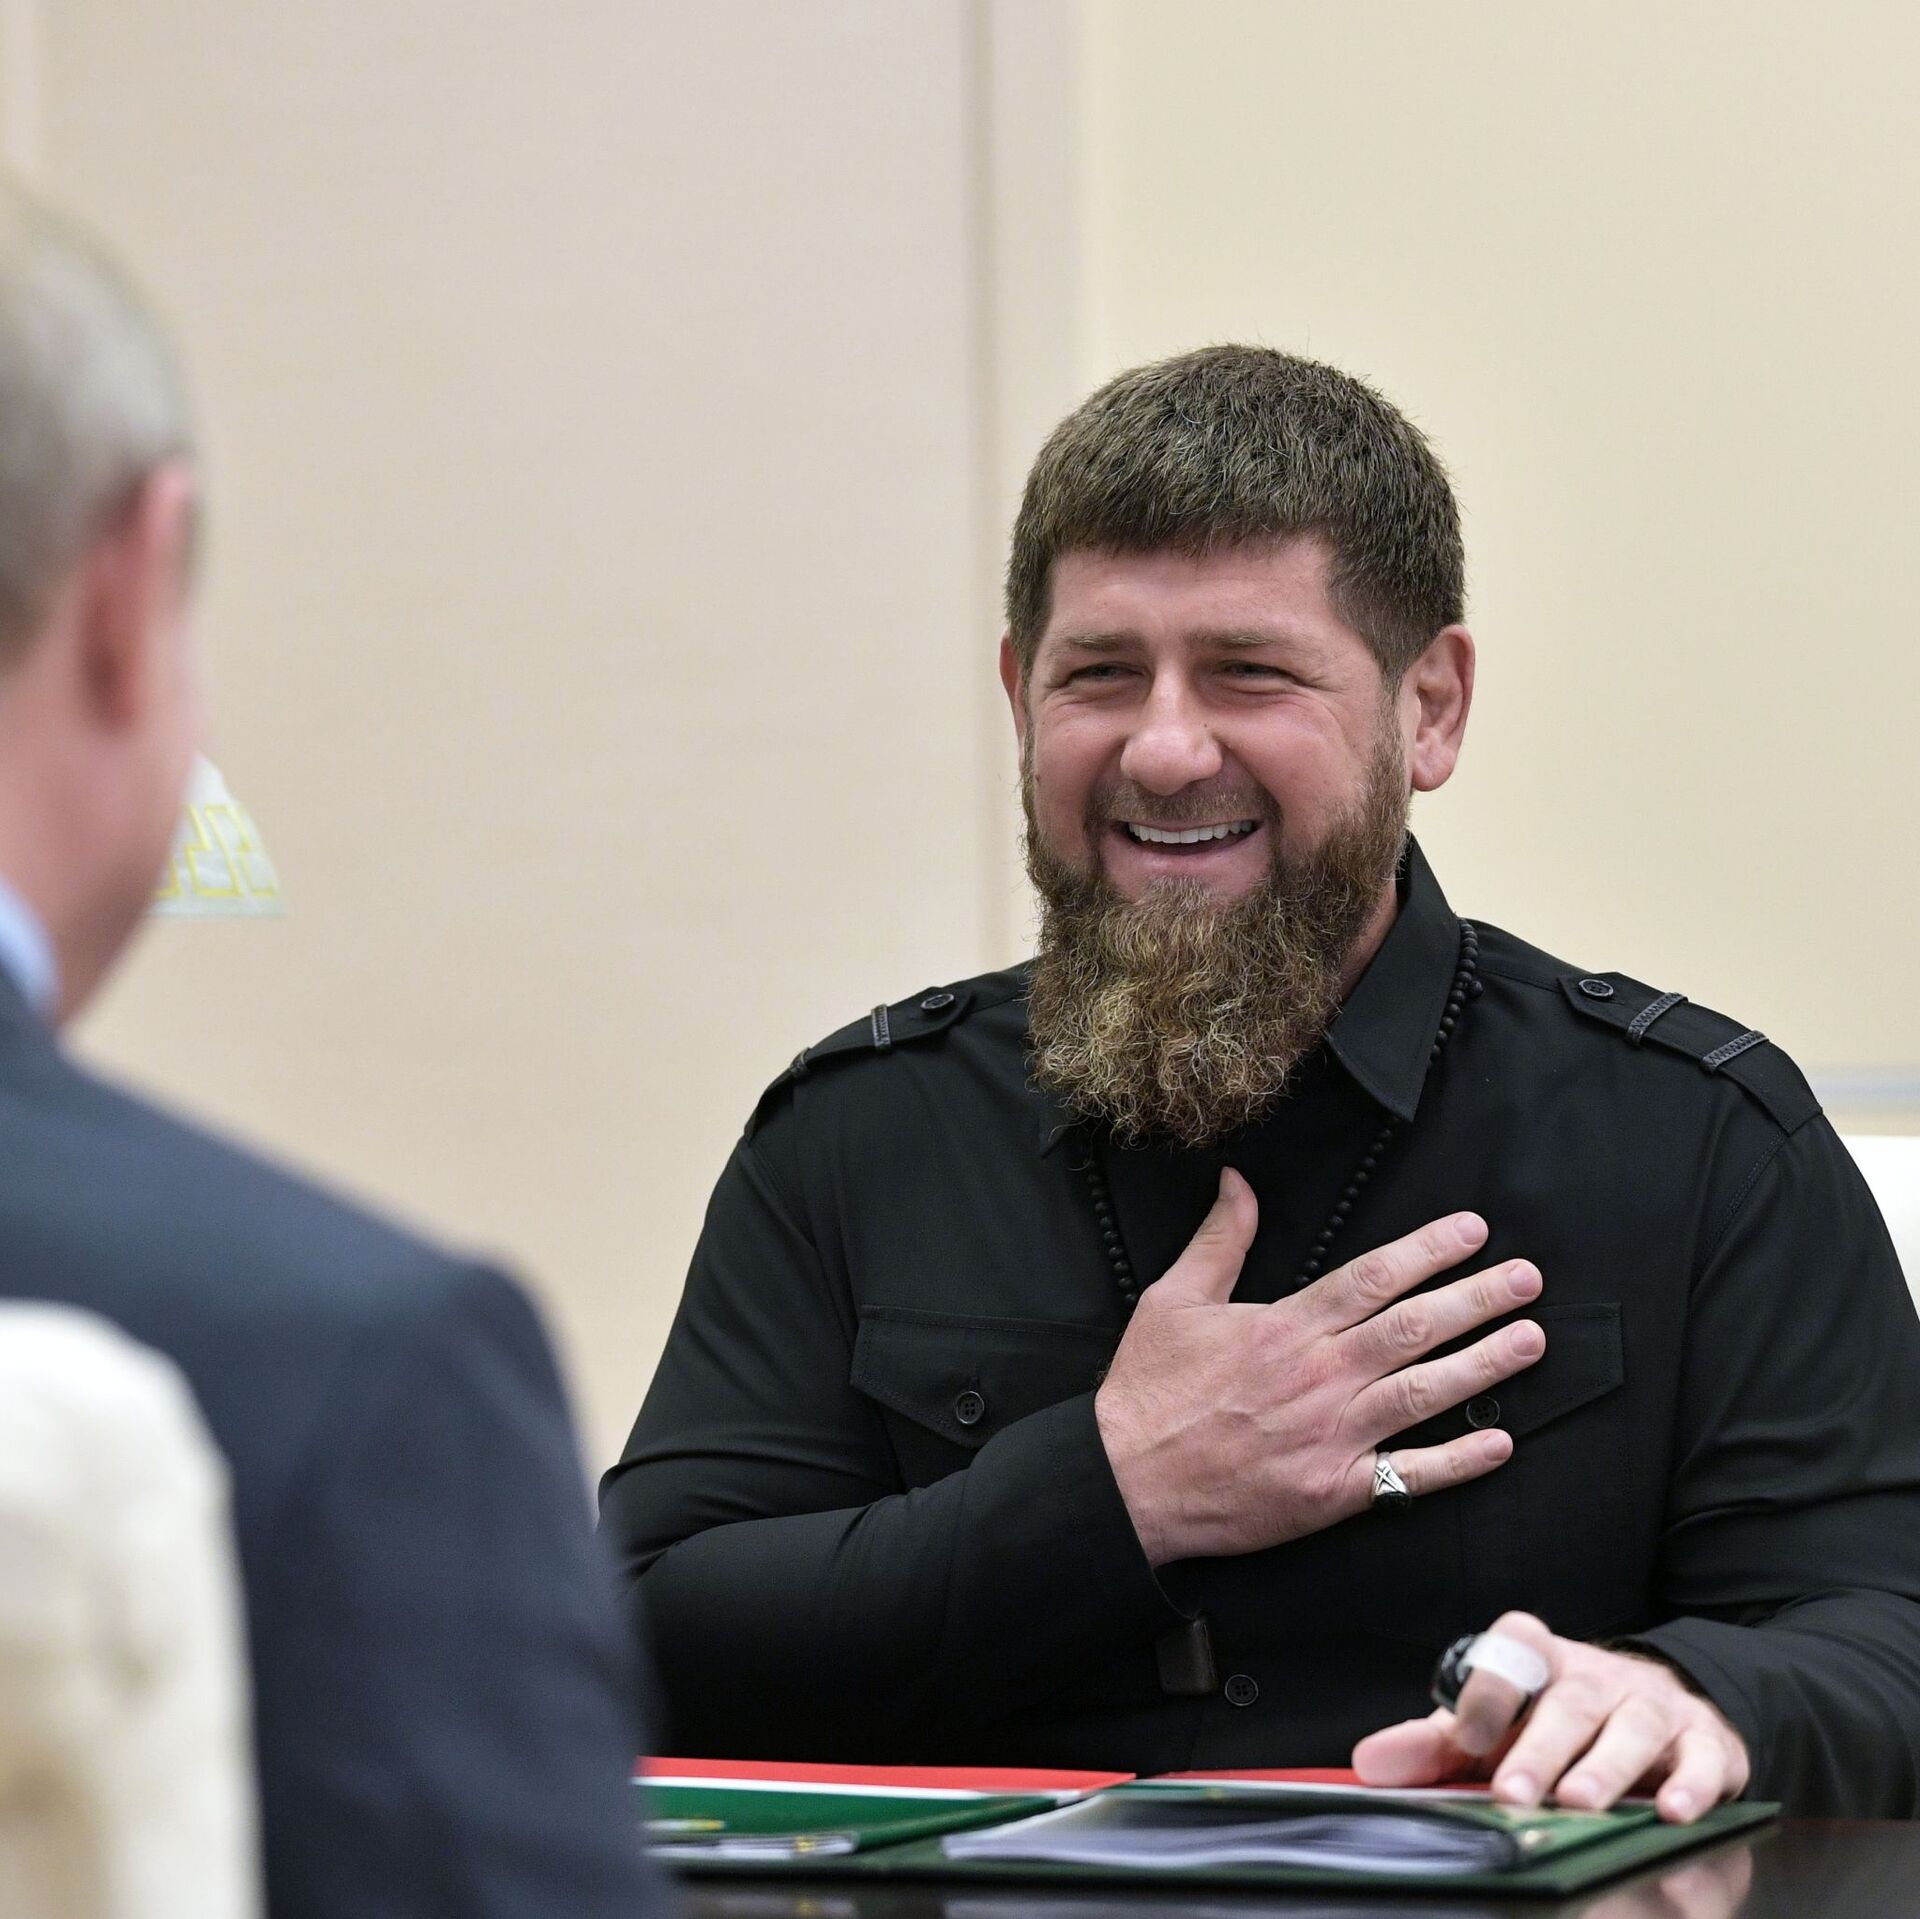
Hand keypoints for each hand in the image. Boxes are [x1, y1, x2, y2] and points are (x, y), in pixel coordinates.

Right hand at [1093, 1169, 1544, 1565]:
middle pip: (1416, 1327)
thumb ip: (1219, 1240)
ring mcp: (1332, 1436)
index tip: (1475, 1231)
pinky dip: (1458, 1460)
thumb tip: (1239, 1181)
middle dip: (1479, 1298)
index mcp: (1287, 1326)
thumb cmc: (1149, 1391)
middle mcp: (1320, 1375)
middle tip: (1528, 1279)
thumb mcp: (1173, 1299)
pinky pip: (1410, 1475)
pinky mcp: (1333, 1492)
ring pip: (1425, 1392)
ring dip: (1485, 1364)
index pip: (1376, 1276)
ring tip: (1531, 1340)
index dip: (1431, 1249)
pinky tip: (1499, 1442)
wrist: (1128, 1482)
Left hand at [1352, 1610, 1750, 1823]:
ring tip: (1582, 1805)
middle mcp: (1596, 1674)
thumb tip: (1367, 1765)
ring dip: (1607, 1767)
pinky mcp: (1705, 1740)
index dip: (1487, 1692)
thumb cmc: (1553, 1725)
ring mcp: (1653, 1703)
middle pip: (1569, 1701)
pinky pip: (1704, 1758)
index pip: (1510, 1653)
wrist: (1654, 1710)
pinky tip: (1673, 1813)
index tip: (1466, 1739)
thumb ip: (1432, 1746)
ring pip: (1631, 1727)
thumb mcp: (1493, 1729)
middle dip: (1540, 1748)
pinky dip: (1692, 1785)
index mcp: (1539, 1659)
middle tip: (1514, 1794)